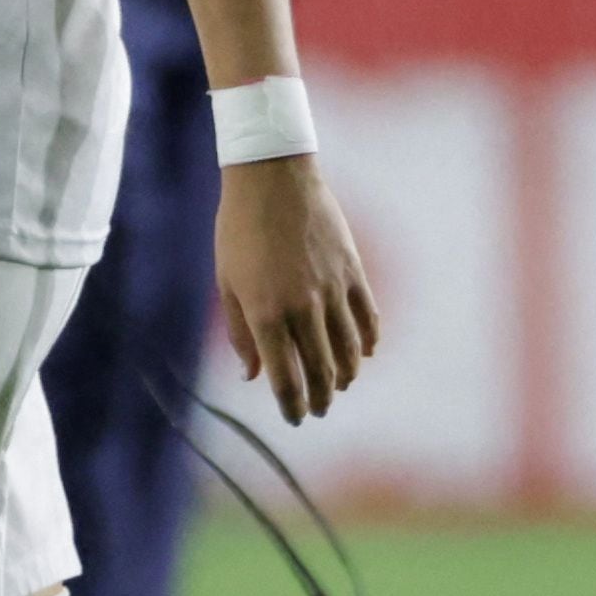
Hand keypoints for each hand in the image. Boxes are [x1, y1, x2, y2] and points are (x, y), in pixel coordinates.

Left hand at [213, 153, 377, 427]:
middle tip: (318, 411)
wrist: (273, 177)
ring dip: (345, 376)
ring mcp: (333, 290)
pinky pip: (368, 318)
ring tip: (339, 387)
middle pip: (320, 371)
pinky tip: (364, 355)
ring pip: (348, 351)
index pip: (285, 378)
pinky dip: (368, 342)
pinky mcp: (353, 271)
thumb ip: (240, 333)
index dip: (291, 405)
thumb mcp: (227, 282)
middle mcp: (303, 307)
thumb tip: (251, 376)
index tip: (294, 419)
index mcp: (266, 313)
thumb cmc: (239, 230)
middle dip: (320, 399)